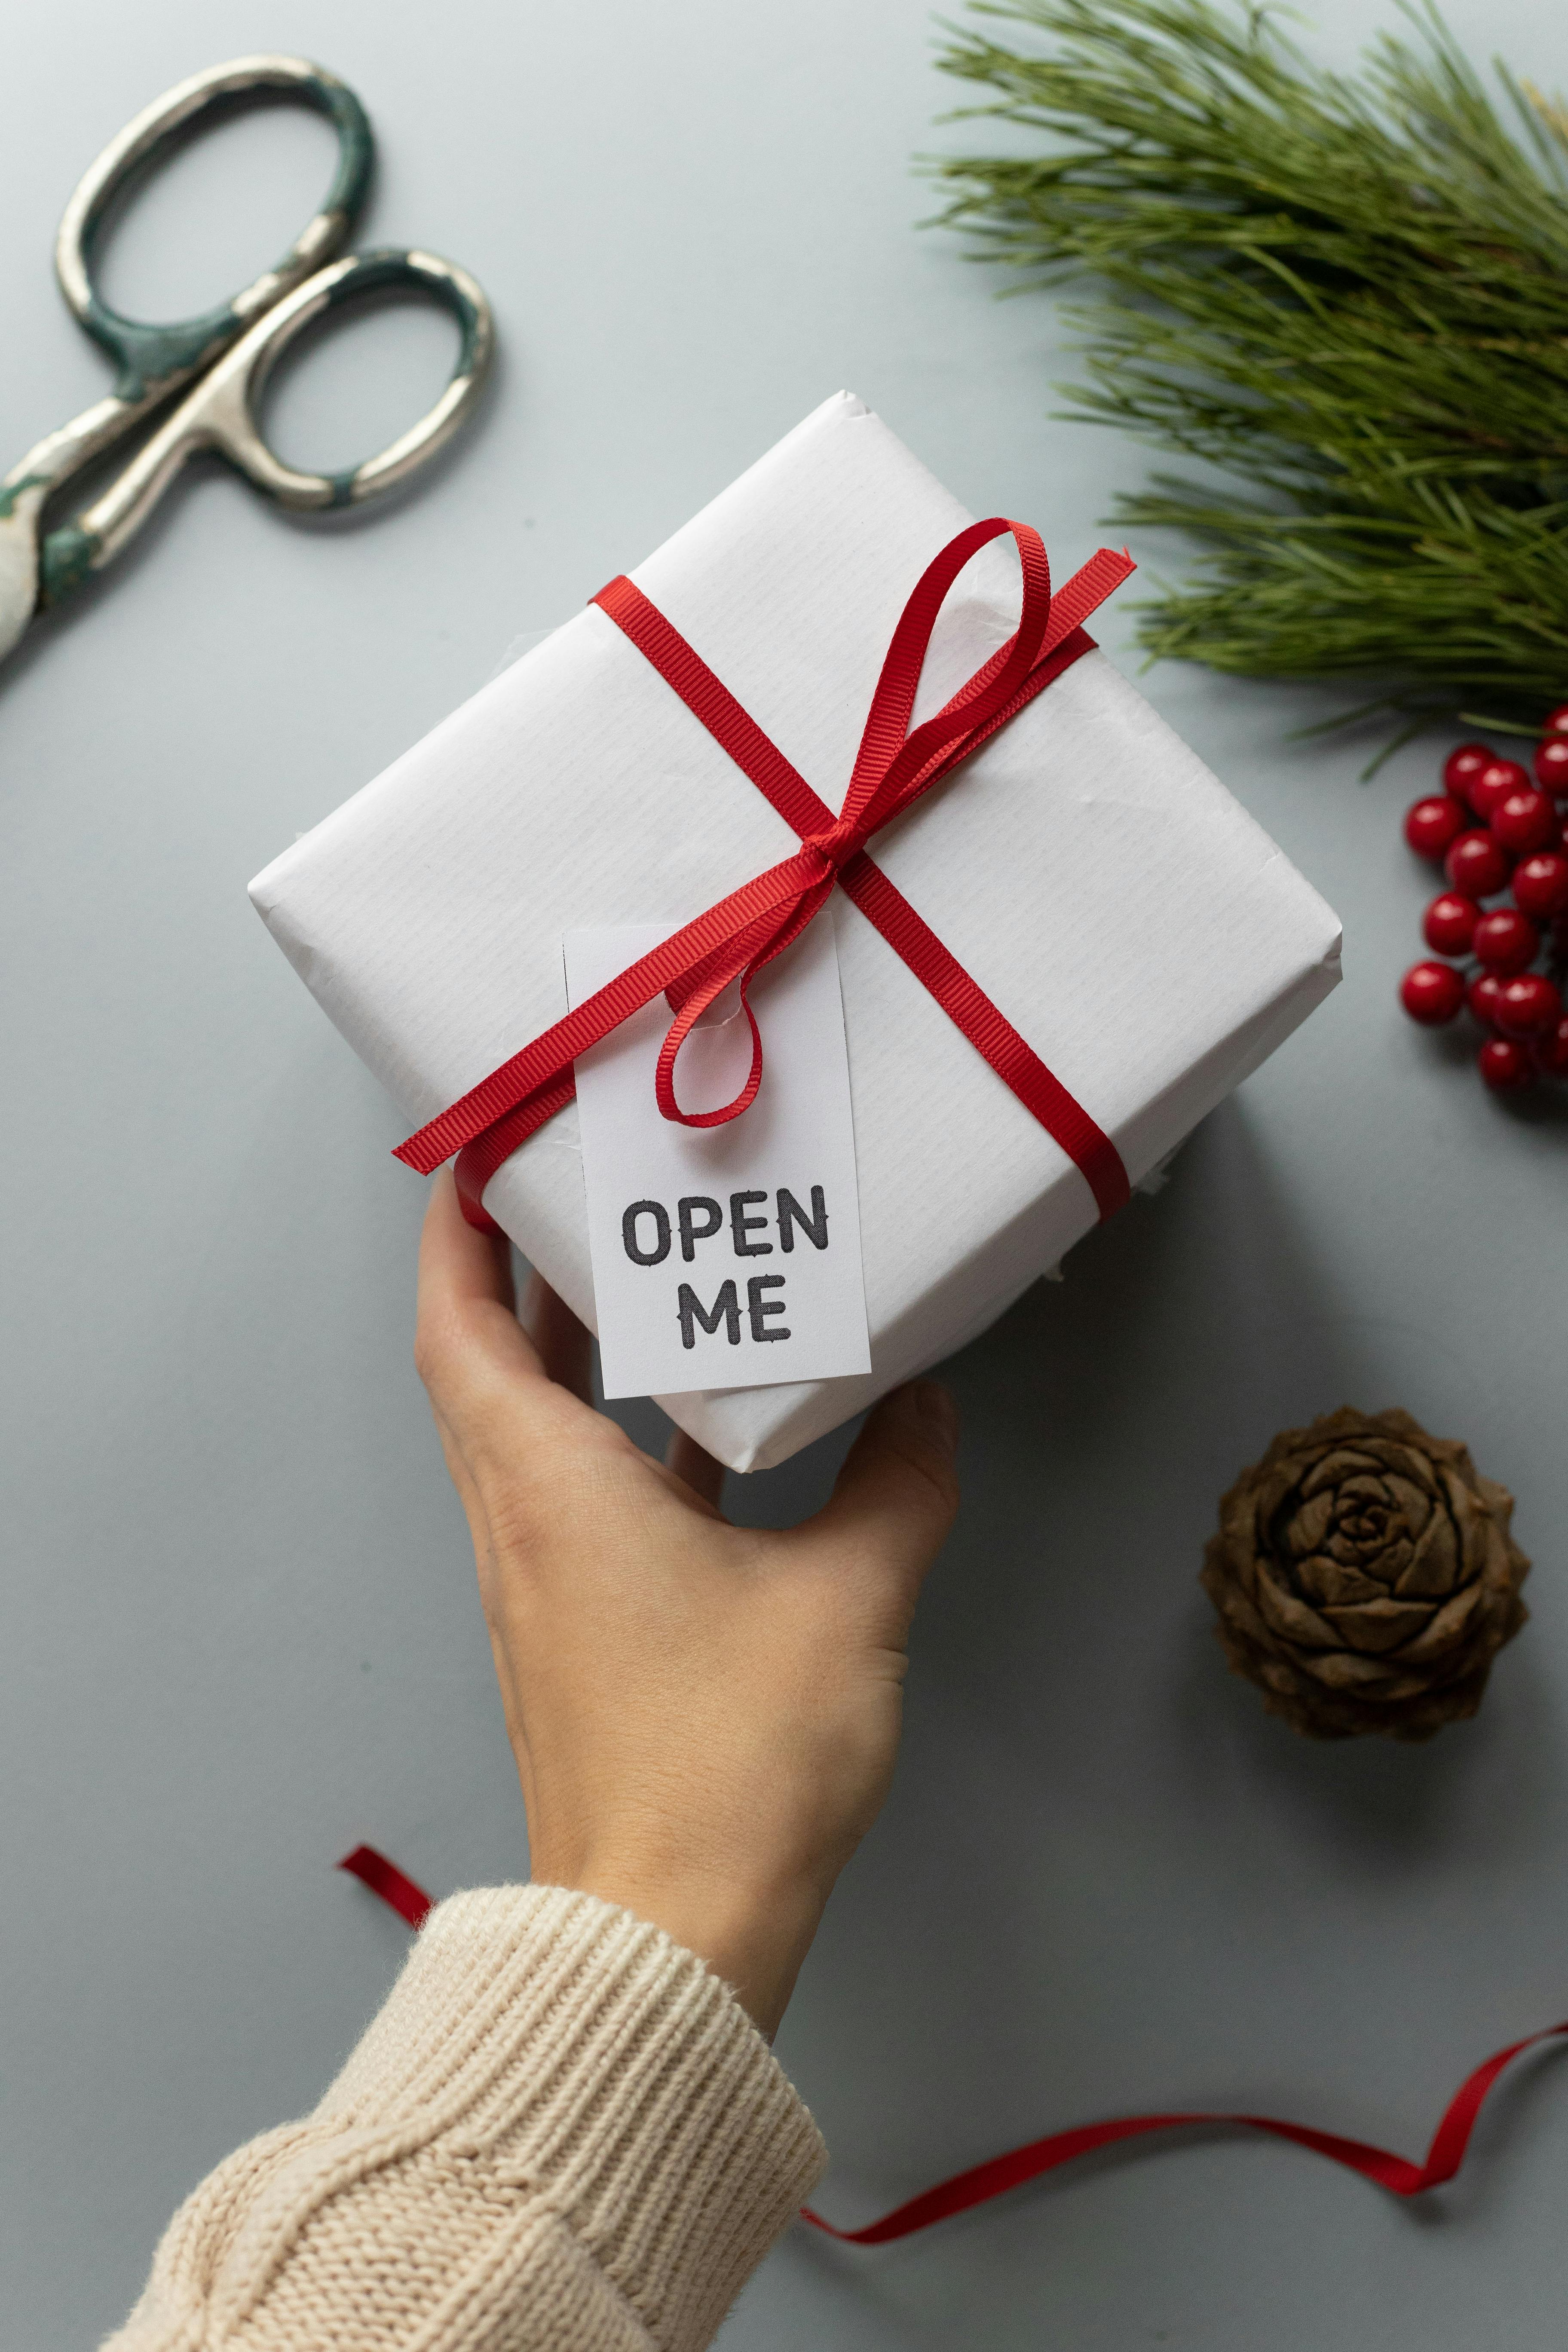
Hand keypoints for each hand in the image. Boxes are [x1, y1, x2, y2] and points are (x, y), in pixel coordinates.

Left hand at [414, 1170, 959, 2037]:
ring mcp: (546, 1591)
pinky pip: (587, 1504)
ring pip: (537, 1437)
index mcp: (548, 1489)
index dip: (457, 1231)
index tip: (480, 1155)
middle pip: (489, 1368)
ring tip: (659, 1284)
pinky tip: (723, 1438)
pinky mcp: (584, 1641)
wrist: (675, 1935)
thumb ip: (896, 1487)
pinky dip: (634, 1447)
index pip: (459, 1325)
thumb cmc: (731, 1762)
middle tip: (590, 1194)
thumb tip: (926, 1411)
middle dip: (528, 1273)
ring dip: (581, 1360)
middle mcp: (524, 1528)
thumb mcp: (848, 1599)